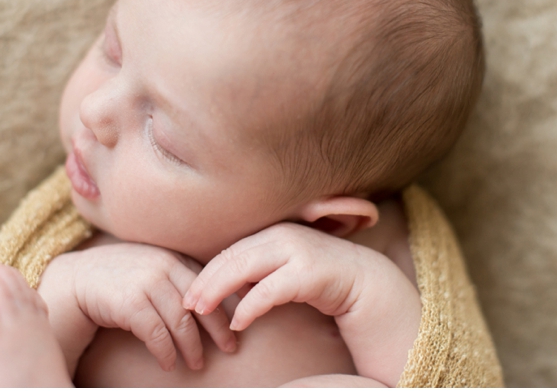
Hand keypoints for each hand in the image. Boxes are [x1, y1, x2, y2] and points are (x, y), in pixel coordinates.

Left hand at [0, 265, 71, 386]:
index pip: (28, 293)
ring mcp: (6, 322)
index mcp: (39, 324)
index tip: (4, 292)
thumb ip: (30, 341)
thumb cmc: (36, 384)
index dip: (16, 286)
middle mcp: (25, 317)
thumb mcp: (41, 357)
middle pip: (11, 281)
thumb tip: (21, 345)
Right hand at [54, 242, 237, 371]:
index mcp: (171, 257)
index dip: (226, 305)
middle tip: (230, 348)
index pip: (209, 283)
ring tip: (196, 363)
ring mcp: (146, 284)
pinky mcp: (130, 304)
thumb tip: (209, 298)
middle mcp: (162, 267)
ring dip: (192, 347)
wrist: (76, 280)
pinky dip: (165, 352)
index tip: (237, 322)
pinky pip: (157, 335)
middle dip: (218, 329)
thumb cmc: (116, 277)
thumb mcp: (149, 266)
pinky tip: (168, 363)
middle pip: (202, 304)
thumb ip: (174, 274)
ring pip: (181, 323)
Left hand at [182, 222, 420, 384]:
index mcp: (272, 233)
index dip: (206, 271)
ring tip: (202, 311)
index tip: (187, 291)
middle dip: (205, 282)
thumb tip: (226, 287)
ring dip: (219, 292)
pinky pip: (270, 290)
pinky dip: (249, 307)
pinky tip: (237, 323)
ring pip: (245, 270)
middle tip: (188, 304)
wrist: (369, 283)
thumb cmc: (321, 278)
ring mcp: (297, 251)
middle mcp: (282, 236)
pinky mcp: (310, 272)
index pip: (229, 251)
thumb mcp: (284, 270)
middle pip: (231, 258)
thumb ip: (258, 271)